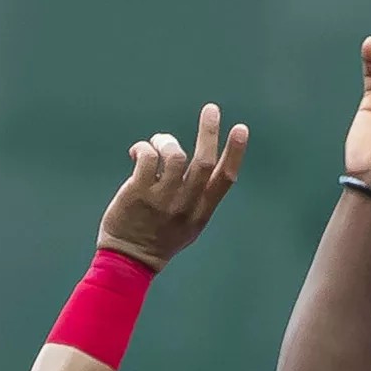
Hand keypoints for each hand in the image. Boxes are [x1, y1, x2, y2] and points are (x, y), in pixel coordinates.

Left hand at [97, 103, 247, 270]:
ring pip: (174, 156)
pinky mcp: (138, 194)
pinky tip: (137, 152)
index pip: (224, 180)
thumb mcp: (188, 226)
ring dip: (166, 141)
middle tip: (211, 109)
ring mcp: (162, 200)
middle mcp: (185, 206)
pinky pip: (147, 158)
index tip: (241, 129)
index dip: (235, 153)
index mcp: (201, 213)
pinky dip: (143, 148)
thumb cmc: (158, 240)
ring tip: (157, 144)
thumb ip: (196, 197)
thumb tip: (192, 162)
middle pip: (203, 163)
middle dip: (209, 132)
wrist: (129, 261)